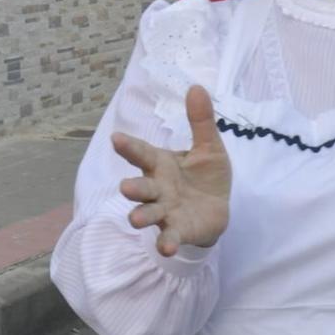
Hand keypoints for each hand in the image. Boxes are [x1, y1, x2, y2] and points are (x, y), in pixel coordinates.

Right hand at [114, 85, 231, 254]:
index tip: (116, 138)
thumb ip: (201, 121)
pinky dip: (166, 242)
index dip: (129, 147)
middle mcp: (158, 188)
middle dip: (132, 188)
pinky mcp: (178, 230)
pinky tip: (166, 248)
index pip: (142, 153)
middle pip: (140, 187)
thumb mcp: (209, 147)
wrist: (217, 209)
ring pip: (148, 213)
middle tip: (125, 187)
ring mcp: (165, 211)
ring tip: (135, 220)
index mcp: (161, 164)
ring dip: (141, 216)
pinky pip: (169, 237)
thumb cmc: (205, 176)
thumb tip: (197, 87)